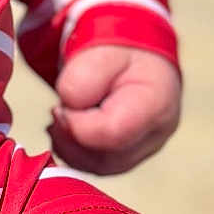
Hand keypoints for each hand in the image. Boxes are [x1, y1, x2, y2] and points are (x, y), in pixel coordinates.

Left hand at [47, 45, 181, 174]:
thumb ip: (84, 76)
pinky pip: (97, 165)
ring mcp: (145, 147)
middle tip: (57, 109)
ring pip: (99, 166)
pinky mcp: (129, 154)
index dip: (76, 124)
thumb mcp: (101, 49)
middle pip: (106, 157)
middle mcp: (156, 133)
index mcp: (156, 102)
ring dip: (70, 145)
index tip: (59, 104)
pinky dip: (74, 150)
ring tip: (62, 115)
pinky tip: (68, 126)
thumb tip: (69, 108)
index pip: (112, 133)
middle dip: (71, 136)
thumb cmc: (119, 47)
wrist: (133, 50)